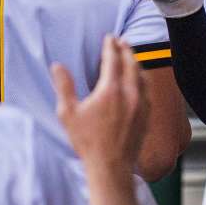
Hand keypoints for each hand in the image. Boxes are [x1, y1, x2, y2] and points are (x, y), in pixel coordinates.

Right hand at [52, 35, 148, 173]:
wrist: (111, 167)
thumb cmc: (88, 142)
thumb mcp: (68, 114)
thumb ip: (64, 87)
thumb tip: (57, 66)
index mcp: (110, 90)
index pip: (113, 59)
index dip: (110, 46)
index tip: (109, 37)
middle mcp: (130, 93)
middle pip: (131, 63)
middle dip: (126, 49)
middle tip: (121, 41)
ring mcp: (141, 104)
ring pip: (142, 75)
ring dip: (136, 62)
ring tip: (131, 56)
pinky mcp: (146, 114)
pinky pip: (147, 89)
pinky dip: (143, 78)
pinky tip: (139, 80)